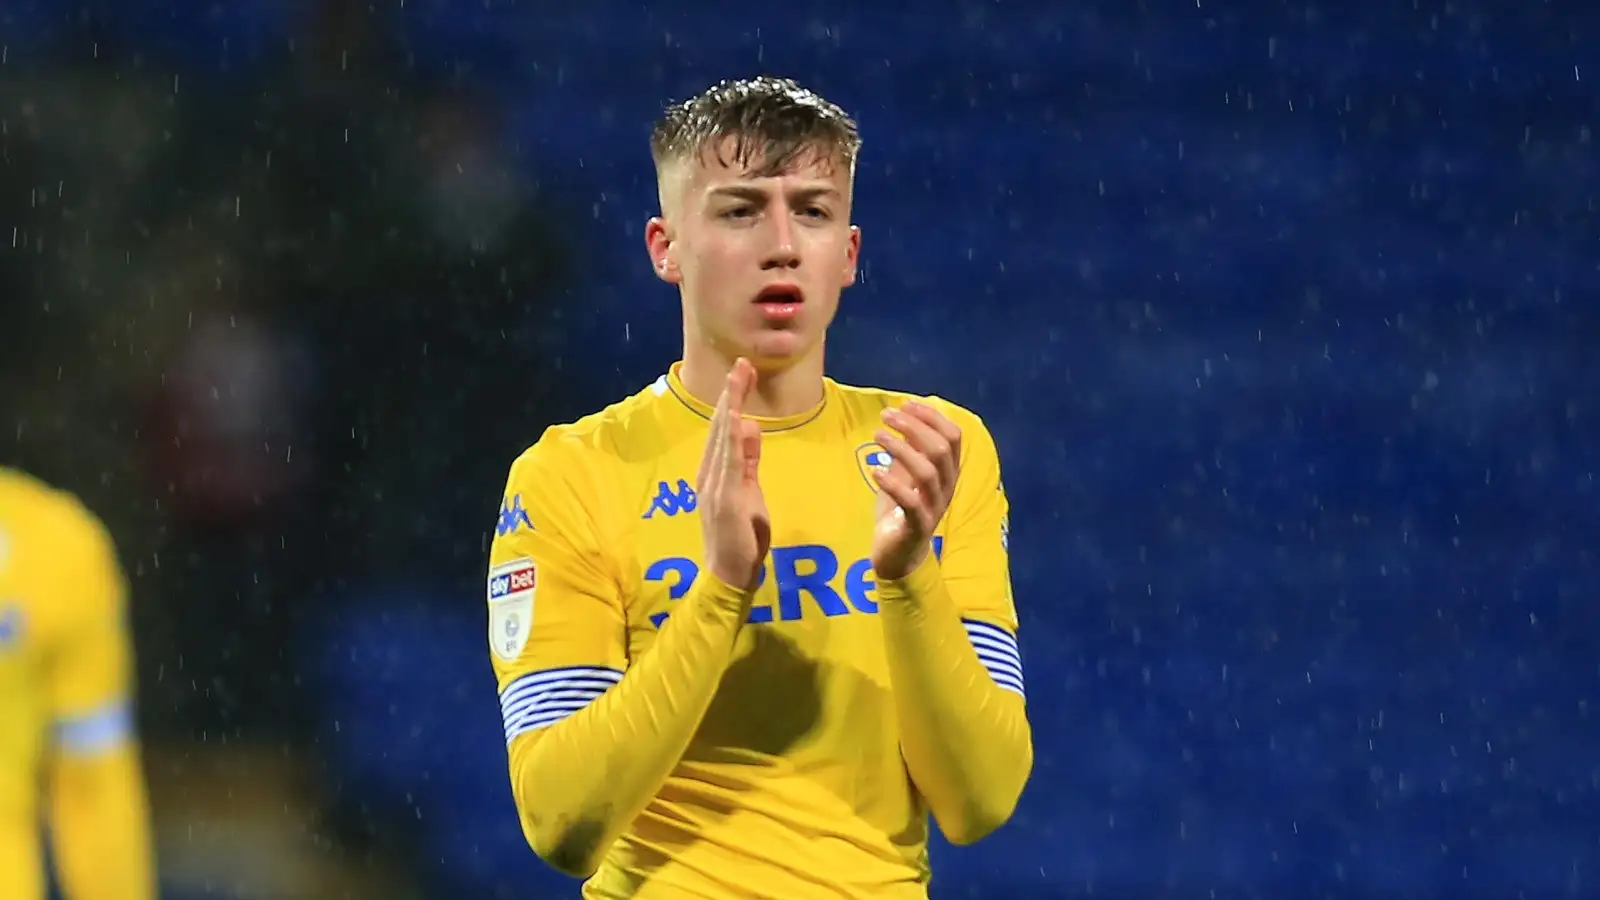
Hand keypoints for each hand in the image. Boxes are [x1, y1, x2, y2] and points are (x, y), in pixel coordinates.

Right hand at [697, 358, 770, 590]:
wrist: (729, 574)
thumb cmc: (740, 536)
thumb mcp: (749, 490)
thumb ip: (749, 460)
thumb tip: (751, 425)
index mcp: (715, 470)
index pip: (725, 427)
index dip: (734, 398)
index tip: (743, 372)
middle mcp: (709, 473)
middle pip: (721, 426)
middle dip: (732, 394)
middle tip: (742, 364)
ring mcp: (714, 486)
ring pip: (723, 439)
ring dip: (732, 408)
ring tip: (739, 379)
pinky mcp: (724, 501)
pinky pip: (730, 465)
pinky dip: (733, 440)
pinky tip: (739, 420)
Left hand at [870, 401, 961, 580]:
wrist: (898, 555)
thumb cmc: (900, 510)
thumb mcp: (904, 475)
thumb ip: (908, 451)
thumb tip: (903, 417)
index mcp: (947, 473)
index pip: (953, 437)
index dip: (932, 417)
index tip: (906, 403)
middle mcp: (946, 488)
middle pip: (941, 449)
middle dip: (914, 427)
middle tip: (886, 415)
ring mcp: (934, 508)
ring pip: (928, 472)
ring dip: (901, 449)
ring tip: (877, 436)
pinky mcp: (917, 526)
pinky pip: (911, 502)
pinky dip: (893, 483)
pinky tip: (876, 471)